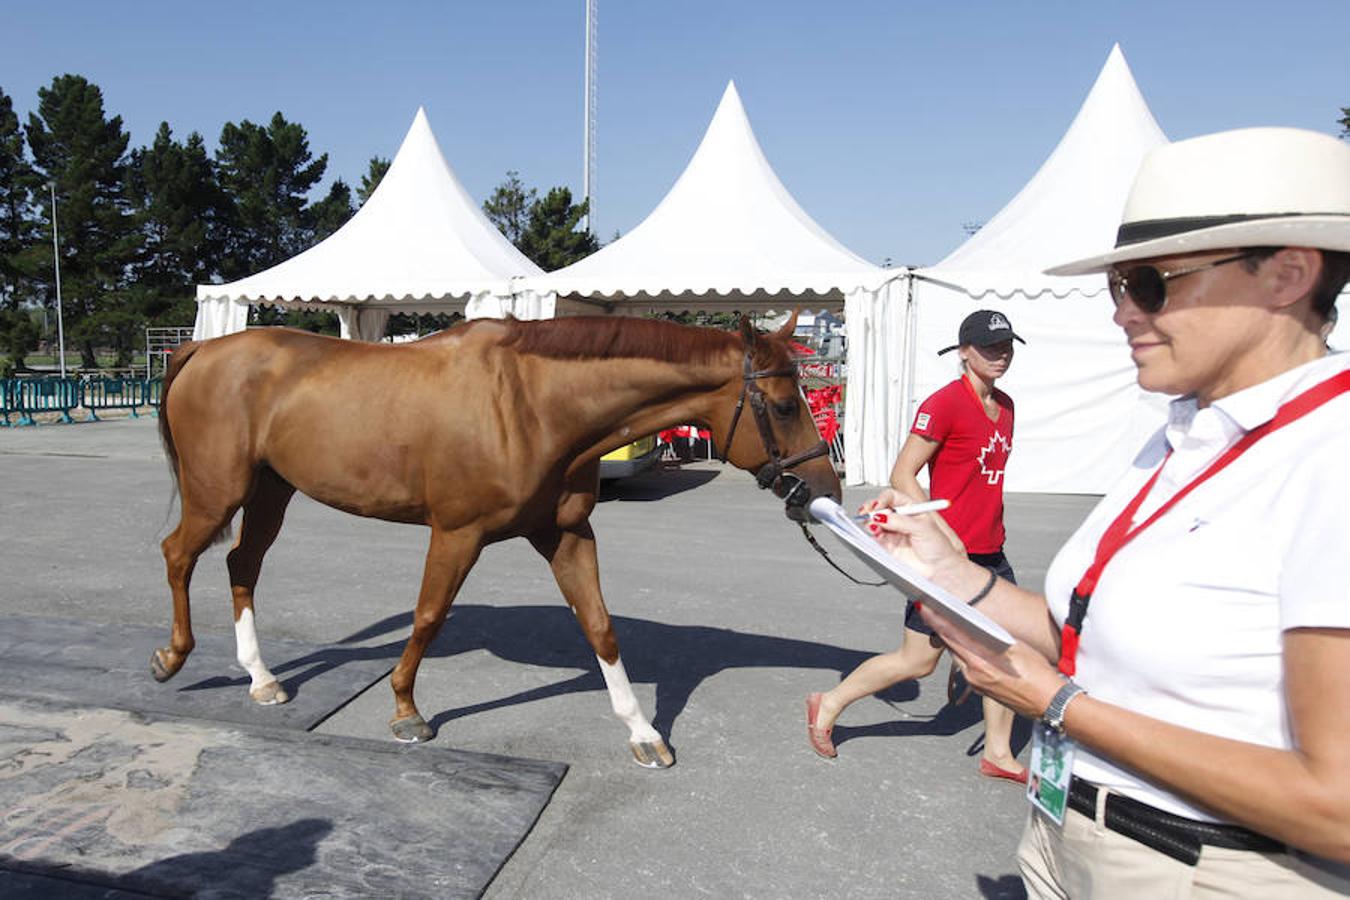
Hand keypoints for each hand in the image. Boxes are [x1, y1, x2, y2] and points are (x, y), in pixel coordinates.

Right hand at [860, 492, 965, 580]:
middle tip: (869, 515)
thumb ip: (901, 521)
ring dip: (870, 522)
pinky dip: (870, 534)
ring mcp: (892, 531)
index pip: (891, 497)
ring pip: (874, 521)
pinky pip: (874, 537)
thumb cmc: (938, 547)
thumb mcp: (923, 528)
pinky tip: (875, 534)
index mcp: (910, 508)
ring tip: (874, 527)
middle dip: (871, 509)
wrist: (938, 569)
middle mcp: (900, 518)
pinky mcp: (887, 544)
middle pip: (879, 507)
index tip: (877, 506)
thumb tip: (882, 517)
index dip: (882, 499)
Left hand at [919, 606, 1063, 717]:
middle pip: (952, 647)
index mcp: (980, 664)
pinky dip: (964, 655)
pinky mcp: (982, 690)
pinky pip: (967, 668)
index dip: (938, 621)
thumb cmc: (1039, 675)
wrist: (1049, 703)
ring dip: (954, 642)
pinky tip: (966, 646)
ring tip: (948, 624)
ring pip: (959, 658)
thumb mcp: (1018, 649)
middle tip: (933, 612)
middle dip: (943, 629)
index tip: (926, 608)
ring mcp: (977, 684)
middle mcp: (973, 675)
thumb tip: (979, 626)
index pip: (952, 637)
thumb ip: (995, 638)